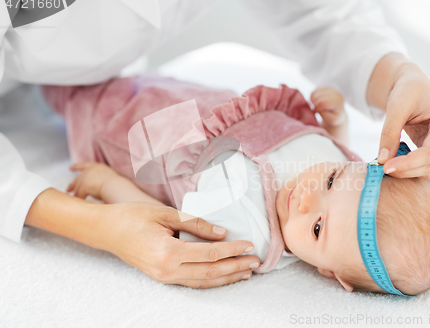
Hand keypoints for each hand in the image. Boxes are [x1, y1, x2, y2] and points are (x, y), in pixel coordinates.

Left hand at [67, 162, 119, 199]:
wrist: (116, 187)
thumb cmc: (115, 184)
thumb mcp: (106, 177)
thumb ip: (99, 178)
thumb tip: (94, 185)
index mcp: (96, 167)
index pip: (84, 165)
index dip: (76, 166)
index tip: (70, 168)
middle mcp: (89, 171)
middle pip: (77, 178)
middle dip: (72, 184)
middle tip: (68, 189)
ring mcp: (86, 178)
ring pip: (77, 187)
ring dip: (76, 193)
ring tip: (73, 199)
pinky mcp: (84, 186)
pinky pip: (79, 194)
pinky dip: (79, 199)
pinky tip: (78, 202)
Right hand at [98, 202, 259, 287]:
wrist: (105, 231)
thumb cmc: (132, 216)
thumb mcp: (165, 213)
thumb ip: (196, 224)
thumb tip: (222, 233)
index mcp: (168, 252)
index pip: (211, 254)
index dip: (233, 249)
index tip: (250, 244)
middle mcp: (167, 270)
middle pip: (211, 271)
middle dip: (236, 266)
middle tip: (257, 261)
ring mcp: (163, 277)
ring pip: (203, 281)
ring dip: (227, 277)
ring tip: (247, 272)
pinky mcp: (161, 277)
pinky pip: (192, 282)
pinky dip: (211, 280)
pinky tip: (223, 276)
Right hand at [310, 86, 346, 128]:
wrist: (338, 113)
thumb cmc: (334, 118)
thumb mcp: (330, 120)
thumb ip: (324, 114)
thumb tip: (316, 107)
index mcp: (337, 101)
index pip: (322, 102)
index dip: (316, 108)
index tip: (316, 113)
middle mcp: (335, 93)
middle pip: (317, 96)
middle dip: (314, 105)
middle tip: (316, 110)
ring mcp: (330, 89)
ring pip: (314, 93)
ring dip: (312, 101)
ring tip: (316, 107)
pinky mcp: (325, 88)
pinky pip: (314, 91)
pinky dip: (312, 98)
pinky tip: (316, 103)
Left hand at [368, 53, 429, 178]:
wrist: (414, 87)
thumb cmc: (407, 91)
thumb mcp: (395, 107)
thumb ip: (389, 133)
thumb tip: (382, 160)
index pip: (429, 152)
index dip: (407, 163)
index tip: (385, 167)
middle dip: (406, 170)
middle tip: (381, 169)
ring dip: (408, 172)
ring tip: (386, 165)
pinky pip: (426, 166)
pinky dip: (410, 168)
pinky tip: (394, 162)